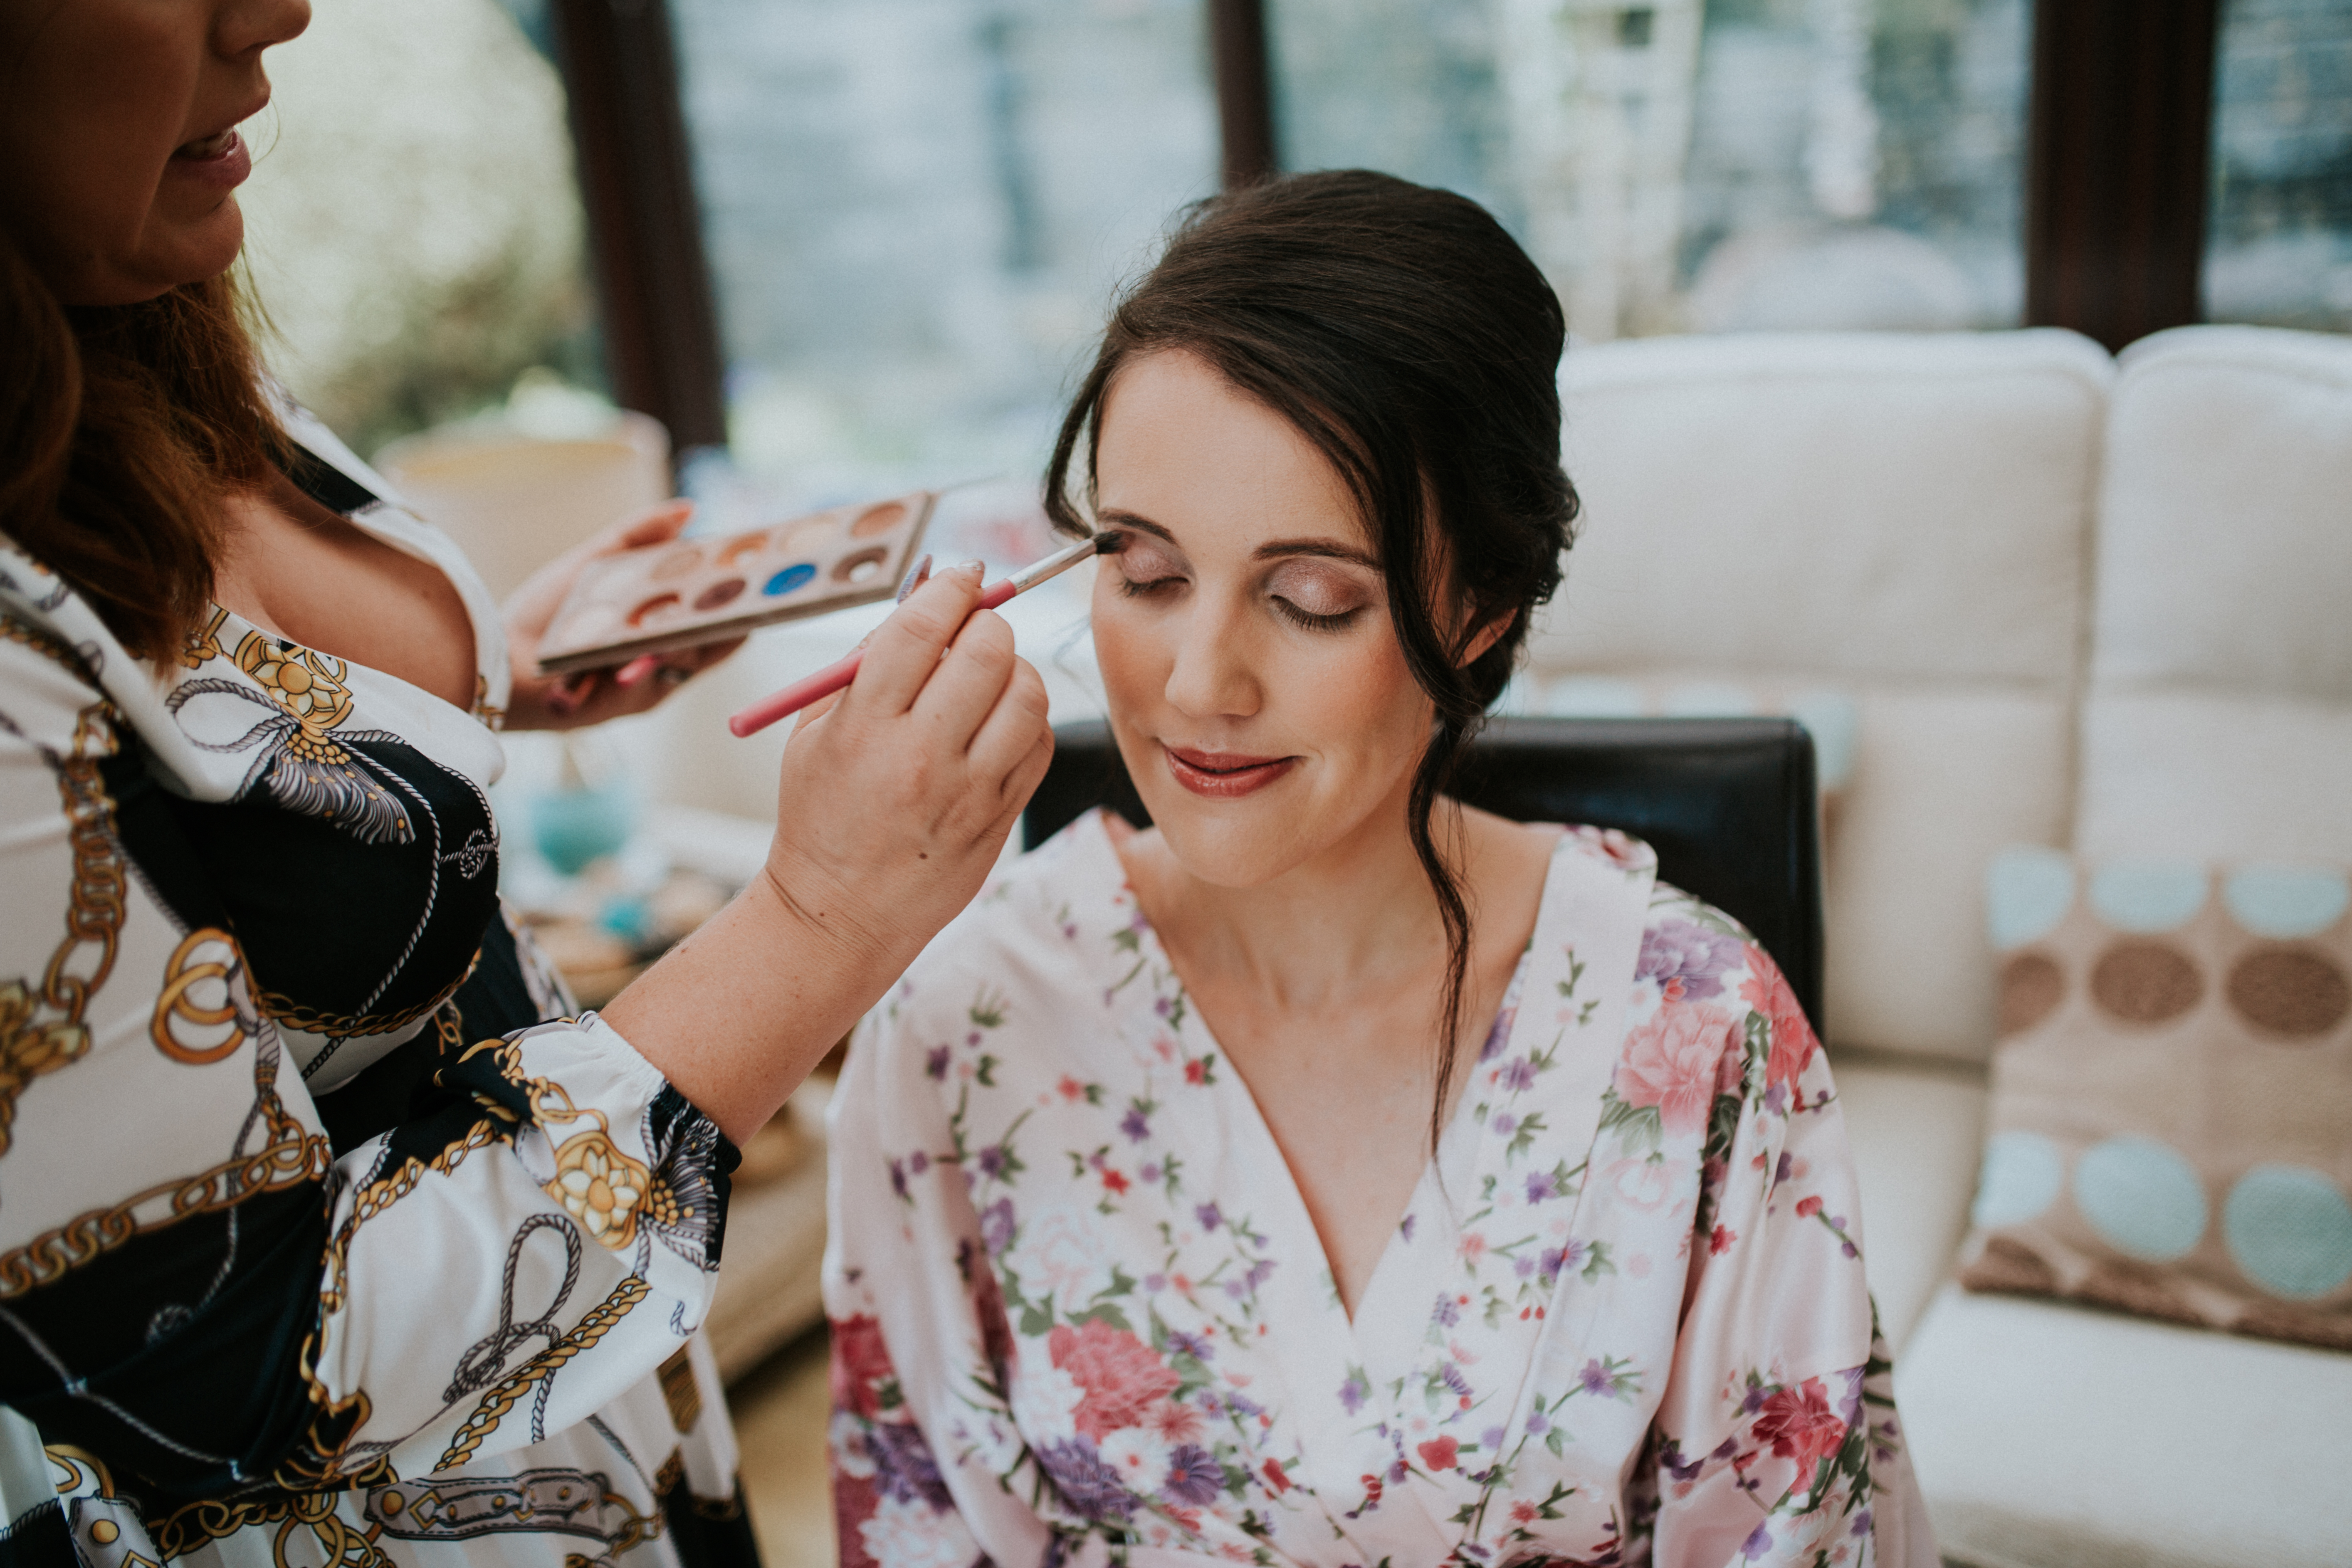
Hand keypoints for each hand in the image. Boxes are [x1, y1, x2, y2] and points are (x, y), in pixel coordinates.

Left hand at [501, 500, 743, 730]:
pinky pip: (656, 679)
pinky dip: (654, 659)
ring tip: (687, 618)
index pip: (713, 618)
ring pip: (687, 660)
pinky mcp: (629, 704)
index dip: (738, 604)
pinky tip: (654, 642)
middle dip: (725, 622)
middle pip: (711, 643)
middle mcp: (659, 659)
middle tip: (742, 600)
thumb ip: (639, 535)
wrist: (496, 656)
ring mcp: (648, 684)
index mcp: (657, 627)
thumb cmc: (543, 613)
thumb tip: (690, 509)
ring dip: (684, 639)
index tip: (755, 581)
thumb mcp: (595, 563)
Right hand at [765, 561, 1054, 964]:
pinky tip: (997, 726)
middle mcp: (920, 757)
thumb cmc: (822, 813)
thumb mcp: (813, 732)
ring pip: (1027, 693)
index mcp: (864, 727)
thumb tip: (922, 593)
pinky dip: (1028, 719)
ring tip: (988, 680)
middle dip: (986, 625)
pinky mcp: (1001, 817)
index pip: (922, 628)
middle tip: (973, 632)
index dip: (950, 589)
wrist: (840, 912)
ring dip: (1014, 670)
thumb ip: (863, 659)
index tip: (961, 579)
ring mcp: (968, 792)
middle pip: (987, 651)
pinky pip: (1040, 743)